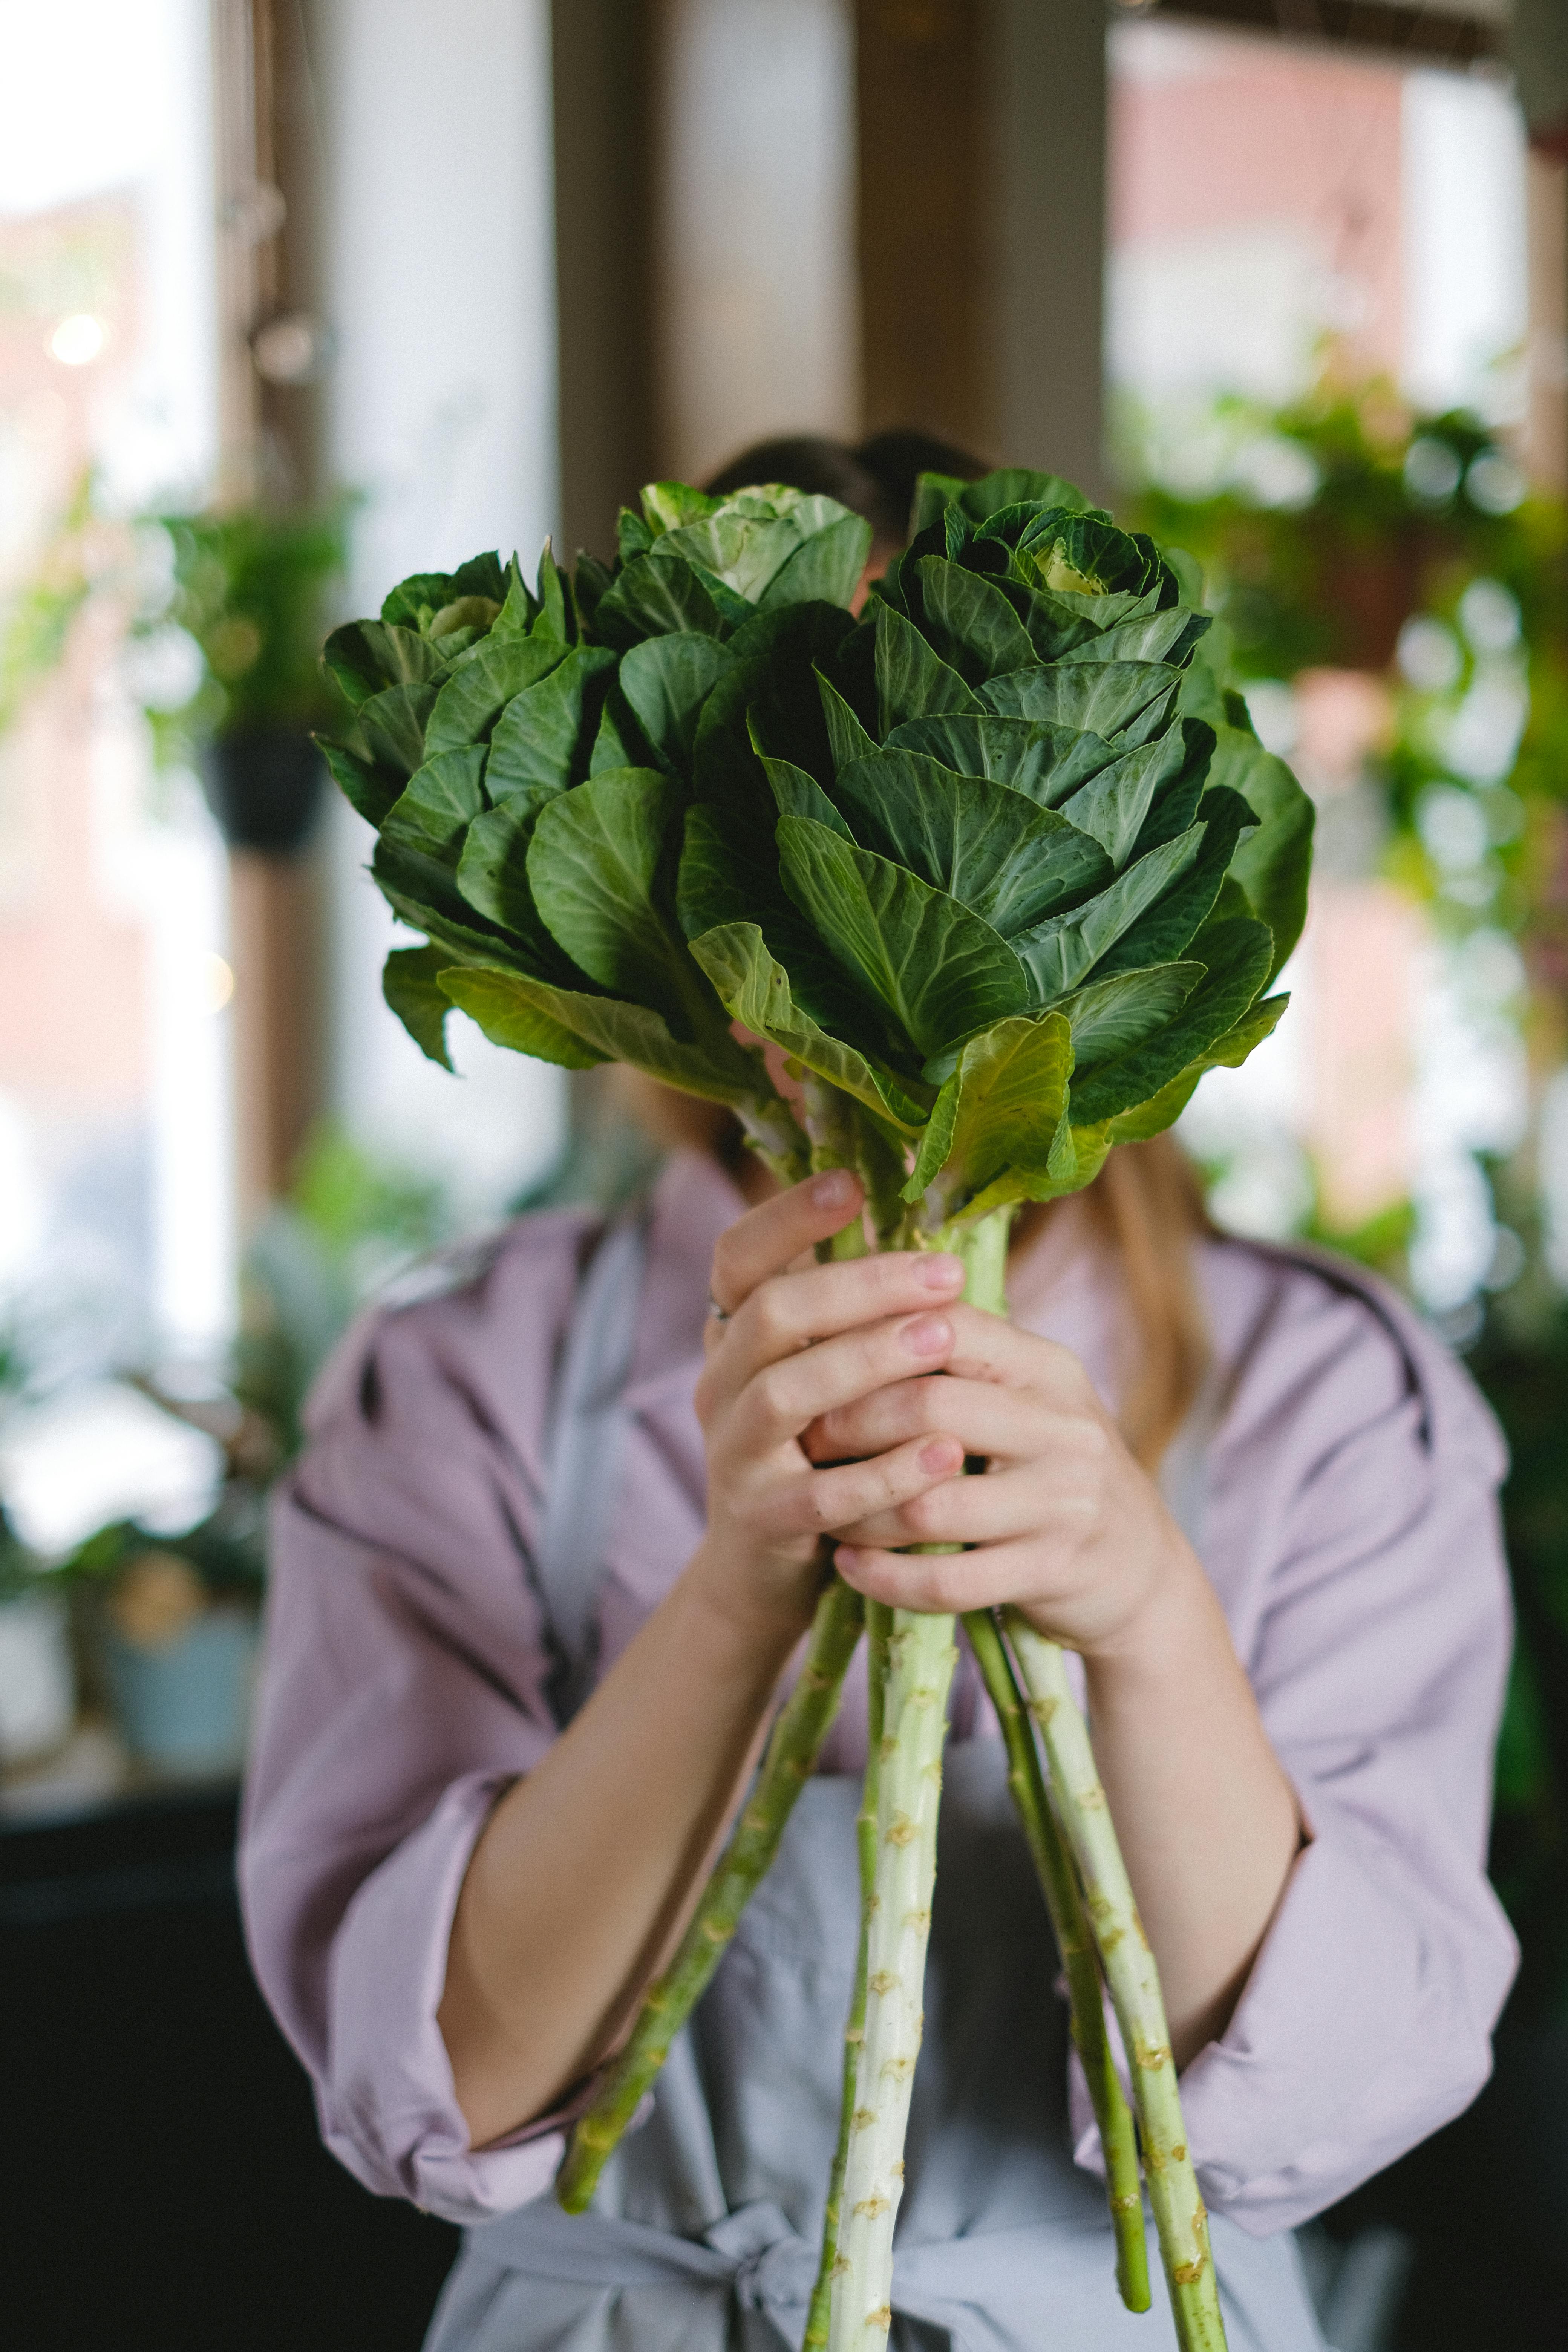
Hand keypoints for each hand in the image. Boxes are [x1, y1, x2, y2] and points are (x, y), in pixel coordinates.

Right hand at [687, 1171, 973, 1642]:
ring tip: (946, 1341)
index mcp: (735, 1338)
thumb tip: (930, 1238)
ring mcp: (734, 1455)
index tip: (851, 1183)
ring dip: (869, 1360)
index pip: (737, 1257)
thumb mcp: (824, 1376)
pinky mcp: (762, 1522)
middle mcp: (721, 1386)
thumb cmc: (822, 1454)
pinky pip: (823, 1493)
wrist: (767, 1575)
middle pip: (774, 1313)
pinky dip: (887, 1472)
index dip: (786, 1215)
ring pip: (788, 1393)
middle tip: (943, 1274)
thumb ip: (853, 1317)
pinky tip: (946, 1452)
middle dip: (860, 1286)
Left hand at [814, 1308, 1191, 1660]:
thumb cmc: (1049, 1468)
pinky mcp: (1051, 1572)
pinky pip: (948, 1581)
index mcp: (1046, 1368)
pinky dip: (885, 1577)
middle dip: (849, 1426)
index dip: (868, 1341)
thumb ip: (959, 1359)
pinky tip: (850, 1565)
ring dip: (858, 1511)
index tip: (815, 1360)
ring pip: (928, 1504)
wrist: (1138, 1571)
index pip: (946, 1325)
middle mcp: (1062, 1427)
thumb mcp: (1025, 1398)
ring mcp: (1062, 1504)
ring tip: (822, 1507)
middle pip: (928, 1407)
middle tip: (805, 1442)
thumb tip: (851, 1304)